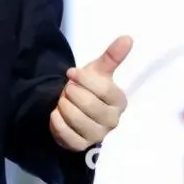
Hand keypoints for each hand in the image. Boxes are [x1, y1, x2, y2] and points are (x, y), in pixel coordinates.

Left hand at [49, 35, 131, 151]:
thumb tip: (127, 38)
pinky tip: (57, 113)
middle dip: (71, 92)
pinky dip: (56, 120)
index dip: (83, 78)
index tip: (71, 73)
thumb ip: (111, 56)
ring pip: (76, 118)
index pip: (103, 89)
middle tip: (68, 89)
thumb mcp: (98, 70)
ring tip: (63, 100)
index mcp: (119, 101)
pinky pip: (65, 133)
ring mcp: (98, 135)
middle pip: (88, 104)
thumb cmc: (88, 88)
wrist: (73, 107)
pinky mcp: (82, 146)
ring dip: (63, 104)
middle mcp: (113, 121)